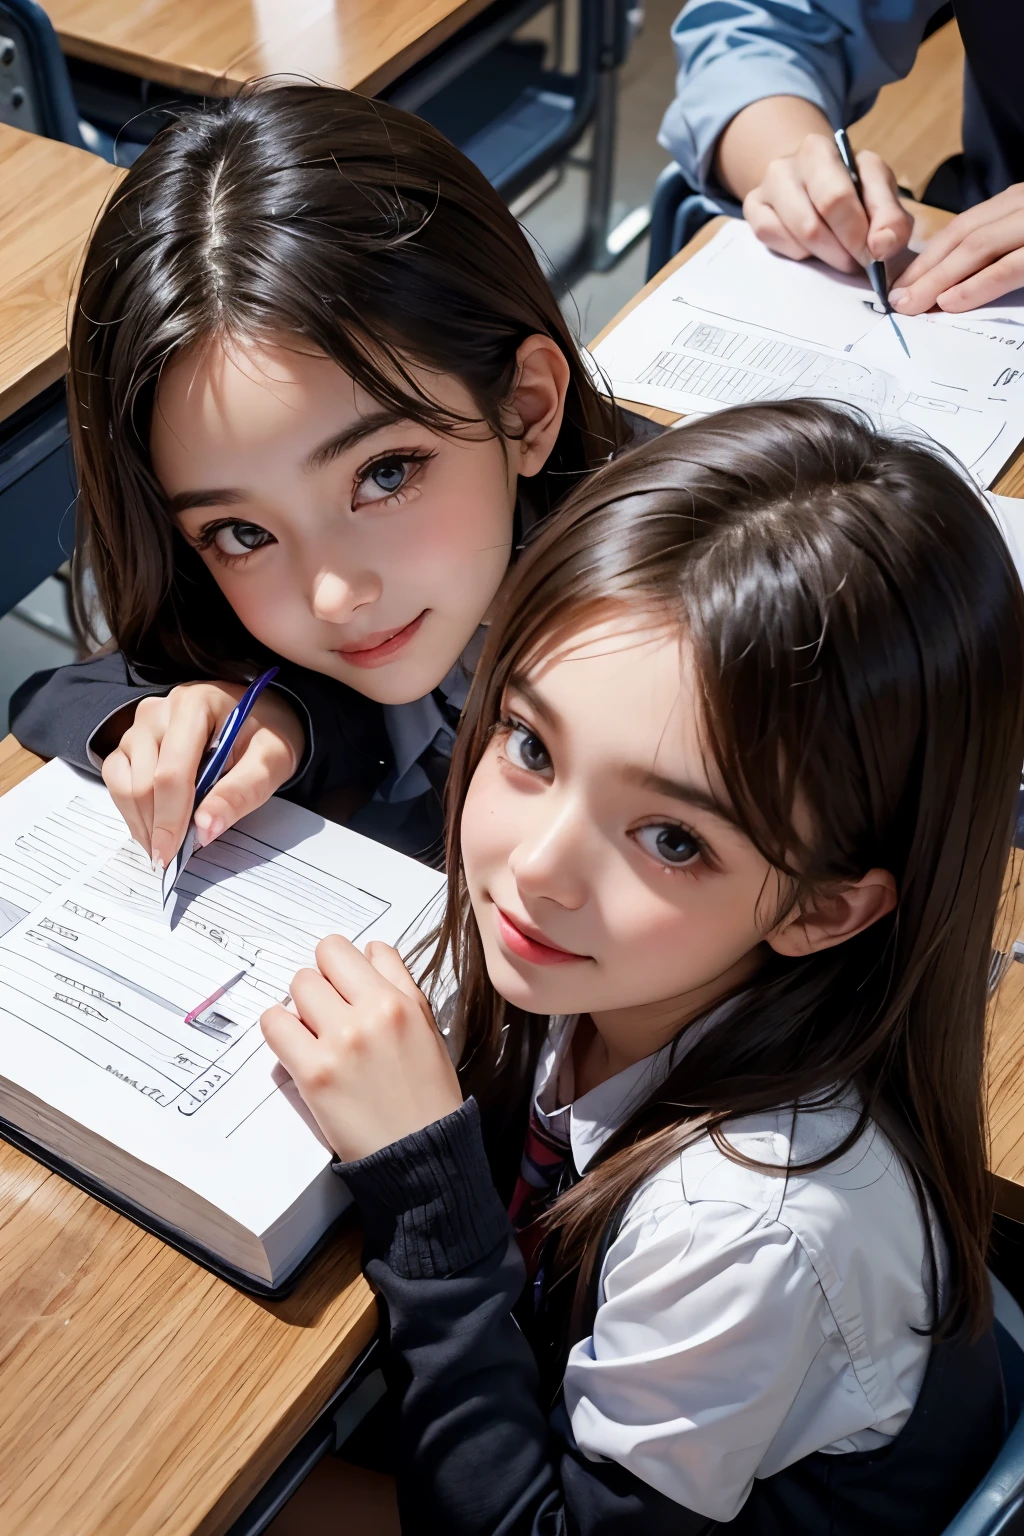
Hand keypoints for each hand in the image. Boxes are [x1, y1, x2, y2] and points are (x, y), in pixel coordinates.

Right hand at [101, 681, 304, 868]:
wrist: (262, 715)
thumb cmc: (268, 735)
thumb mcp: (271, 761)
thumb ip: (241, 792)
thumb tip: (205, 829)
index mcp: (195, 706)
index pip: (172, 772)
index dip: (170, 819)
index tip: (171, 856)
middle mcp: (159, 711)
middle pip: (143, 781)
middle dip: (155, 827)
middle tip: (170, 859)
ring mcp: (141, 726)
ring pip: (122, 783)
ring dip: (140, 822)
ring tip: (164, 847)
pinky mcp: (132, 742)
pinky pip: (117, 780)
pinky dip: (132, 809)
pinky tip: (153, 827)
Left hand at [261, 936, 462, 1161]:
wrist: (421, 1153)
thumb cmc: (427, 1095)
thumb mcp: (427, 1027)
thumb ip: (399, 983)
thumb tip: (370, 952)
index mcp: (400, 1001)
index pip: (350, 949)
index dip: (341, 966)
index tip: (341, 984)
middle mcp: (370, 1014)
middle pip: (318, 964)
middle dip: (320, 985)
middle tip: (327, 1012)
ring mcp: (340, 1041)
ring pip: (296, 988)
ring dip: (300, 1007)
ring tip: (315, 1034)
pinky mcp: (314, 1071)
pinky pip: (274, 1024)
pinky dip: (279, 1029)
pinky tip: (296, 1045)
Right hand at [744, 134, 911, 273]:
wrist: (809, 180)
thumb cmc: (850, 188)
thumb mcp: (879, 194)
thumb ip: (891, 220)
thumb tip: (882, 248)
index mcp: (822, 149)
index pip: (838, 198)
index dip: (858, 235)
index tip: (874, 254)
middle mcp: (788, 162)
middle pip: (813, 223)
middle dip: (842, 250)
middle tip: (856, 260)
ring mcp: (766, 185)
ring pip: (797, 237)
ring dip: (825, 255)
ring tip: (839, 253)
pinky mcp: (753, 208)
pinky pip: (775, 242)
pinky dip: (800, 253)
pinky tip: (812, 247)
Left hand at [891, 184, 1023, 314]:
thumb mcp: (1022, 237)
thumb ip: (998, 249)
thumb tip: (953, 284)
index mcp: (1015, 205)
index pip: (962, 227)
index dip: (928, 256)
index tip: (901, 283)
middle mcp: (1021, 206)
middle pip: (961, 235)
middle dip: (924, 269)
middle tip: (895, 300)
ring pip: (976, 247)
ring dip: (937, 279)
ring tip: (909, 305)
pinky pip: (1006, 269)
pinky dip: (974, 286)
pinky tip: (947, 302)